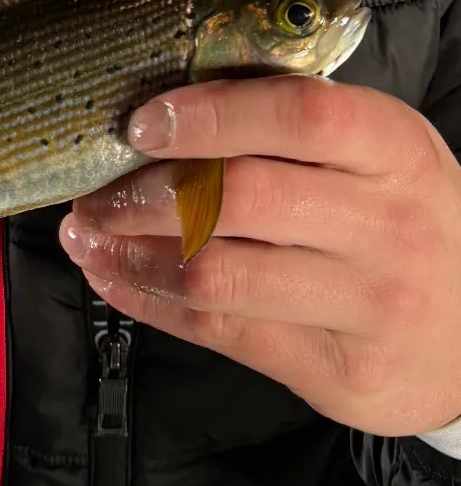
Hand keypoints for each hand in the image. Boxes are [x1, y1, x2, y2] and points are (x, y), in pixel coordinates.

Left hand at [59, 75, 460, 437]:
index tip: (142, 123)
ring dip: (129, 252)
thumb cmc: (399, 220)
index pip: (298, 115)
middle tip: (94, 190)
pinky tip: (112, 276)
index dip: (209, 115)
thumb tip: (160, 113)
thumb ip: (287, 129)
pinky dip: (147, 300)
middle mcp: (389, 226)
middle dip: (144, 193)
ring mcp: (367, 306)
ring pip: (216, 274)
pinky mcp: (336, 372)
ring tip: (86, 234)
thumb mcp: (374, 157)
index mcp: (395, 150)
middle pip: (240, 199)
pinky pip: (217, 331)